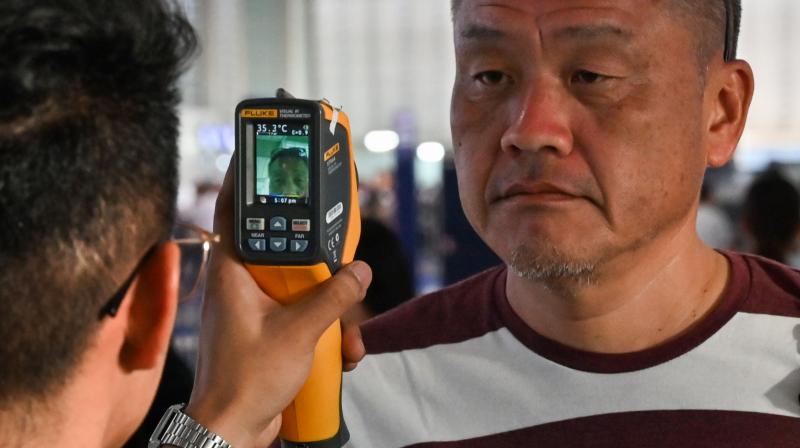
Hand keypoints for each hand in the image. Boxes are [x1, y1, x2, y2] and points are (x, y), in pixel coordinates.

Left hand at [184, 165, 371, 446]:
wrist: (233, 431)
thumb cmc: (244, 382)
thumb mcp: (297, 333)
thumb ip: (332, 298)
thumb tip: (359, 271)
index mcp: (233, 273)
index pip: (235, 210)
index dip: (246, 178)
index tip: (264, 154)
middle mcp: (242, 285)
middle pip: (284, 246)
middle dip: (319, 262)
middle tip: (341, 258)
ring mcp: (258, 309)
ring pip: (302, 286)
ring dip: (331, 309)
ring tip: (345, 336)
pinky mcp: (272, 331)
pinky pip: (306, 316)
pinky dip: (327, 331)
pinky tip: (341, 354)